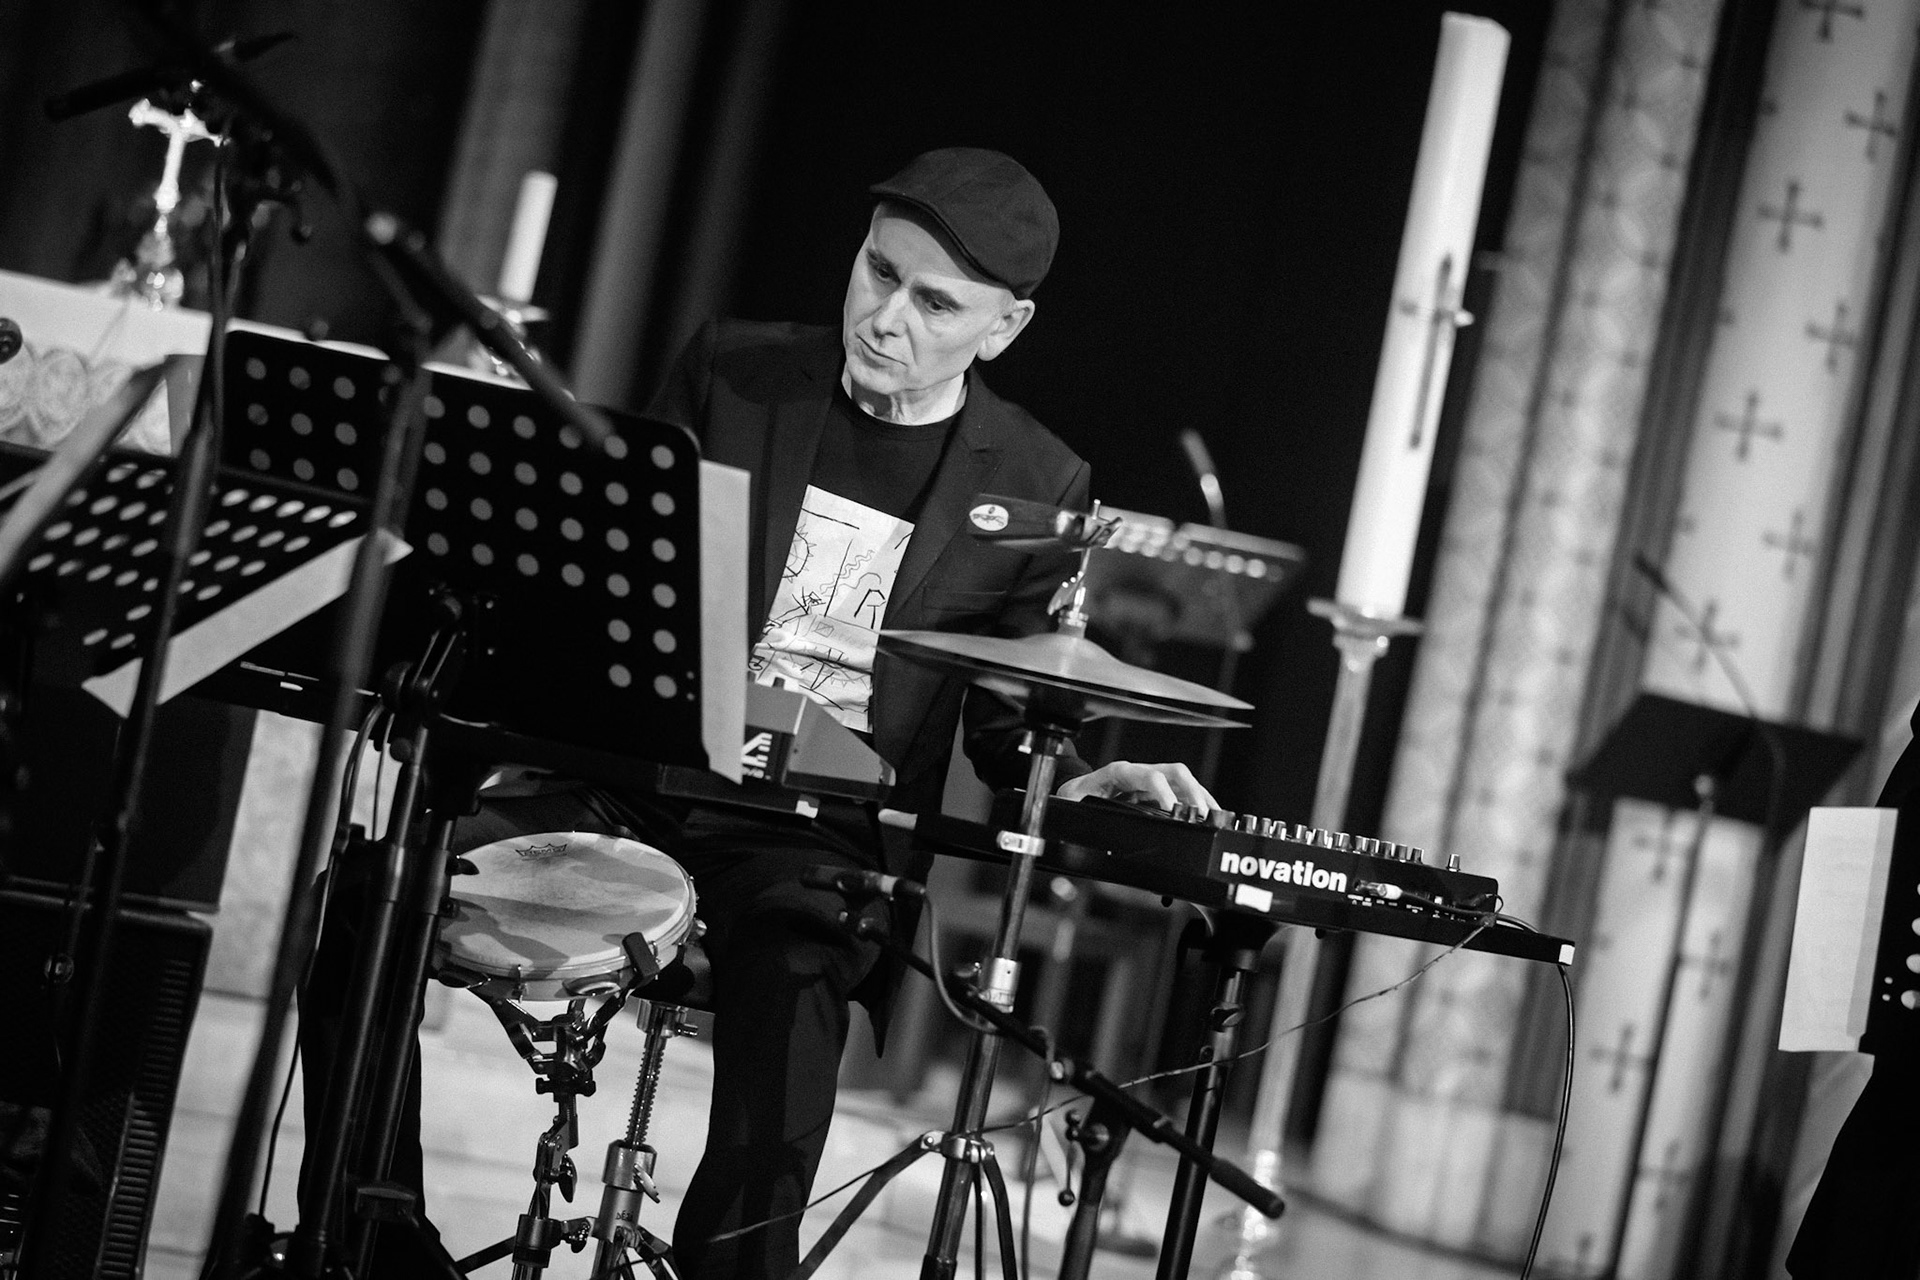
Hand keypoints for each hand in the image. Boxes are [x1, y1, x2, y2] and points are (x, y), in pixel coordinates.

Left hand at [1054, 761, 1217, 813]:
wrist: (1073, 792)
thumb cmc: (1074, 797)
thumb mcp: (1074, 804)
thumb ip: (1084, 810)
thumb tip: (1090, 821)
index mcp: (1119, 772)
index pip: (1148, 776)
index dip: (1163, 792)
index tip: (1174, 810)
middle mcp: (1138, 772)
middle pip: (1174, 772)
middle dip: (1191, 791)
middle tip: (1202, 814)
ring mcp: (1149, 780)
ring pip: (1182, 780)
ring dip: (1200, 796)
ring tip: (1214, 816)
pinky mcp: (1155, 791)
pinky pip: (1181, 792)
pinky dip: (1196, 802)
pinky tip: (1206, 815)